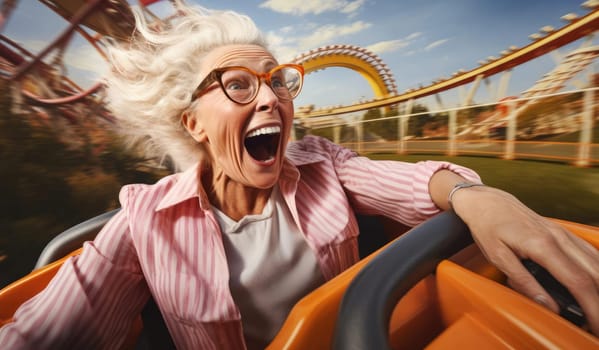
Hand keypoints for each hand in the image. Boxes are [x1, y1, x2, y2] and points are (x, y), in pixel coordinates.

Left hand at [451, 185, 598, 335]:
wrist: (486, 201)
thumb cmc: (488, 226)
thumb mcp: (498, 257)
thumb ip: (524, 282)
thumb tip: (548, 306)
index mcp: (542, 245)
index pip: (578, 281)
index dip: (591, 307)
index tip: (595, 325)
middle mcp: (559, 237)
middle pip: (595, 274)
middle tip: (598, 325)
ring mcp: (563, 233)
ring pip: (596, 262)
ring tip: (596, 309)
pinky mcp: (563, 233)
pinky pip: (590, 252)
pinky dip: (598, 272)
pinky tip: (597, 285)